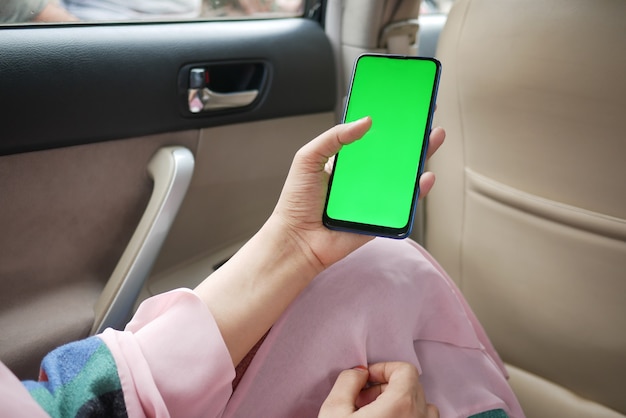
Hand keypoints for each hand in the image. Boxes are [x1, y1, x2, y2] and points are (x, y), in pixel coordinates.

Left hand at [272, 117, 444, 271]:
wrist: (297, 239)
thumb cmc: (296, 202)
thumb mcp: (308, 158)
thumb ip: (334, 138)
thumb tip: (364, 121)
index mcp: (346, 163)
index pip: (371, 139)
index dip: (386, 125)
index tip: (401, 108)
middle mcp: (362, 179)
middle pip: (392, 155)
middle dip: (411, 138)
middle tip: (425, 119)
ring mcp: (373, 197)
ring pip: (402, 177)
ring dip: (420, 159)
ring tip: (431, 139)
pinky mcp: (381, 217)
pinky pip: (403, 204)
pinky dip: (417, 191)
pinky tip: (423, 177)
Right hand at [319, 362, 438, 417]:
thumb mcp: (333, 412)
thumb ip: (347, 383)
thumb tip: (358, 372)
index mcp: (401, 405)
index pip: (406, 370)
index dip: (383, 369)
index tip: (366, 379)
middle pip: (413, 387)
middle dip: (387, 387)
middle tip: (362, 400)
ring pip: (423, 408)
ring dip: (401, 405)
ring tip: (375, 415)